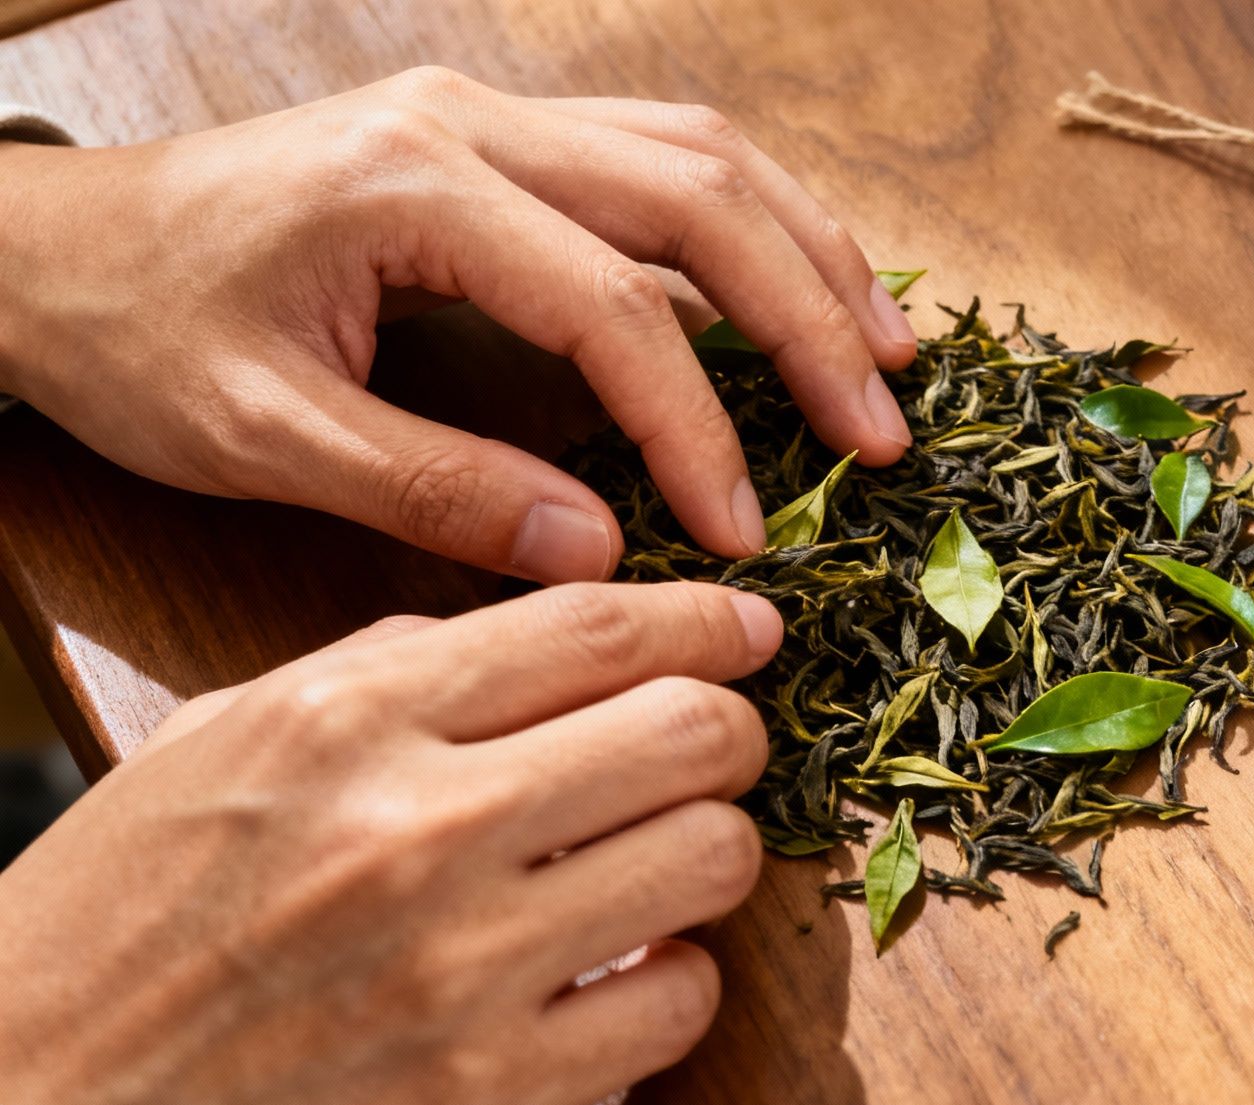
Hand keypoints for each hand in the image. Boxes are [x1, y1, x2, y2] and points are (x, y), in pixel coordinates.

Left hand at [0, 66, 918, 580]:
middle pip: (698, 198)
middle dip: (808, 319)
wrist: (55, 246)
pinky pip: (666, 159)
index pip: (612, 307)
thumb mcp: (263, 434)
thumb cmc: (140, 335)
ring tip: (887, 353)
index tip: (746, 532)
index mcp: (413, 183)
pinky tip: (802, 289)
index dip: (698, 427)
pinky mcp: (501, 139)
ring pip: (704, 156)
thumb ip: (437, 491)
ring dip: (808, 252)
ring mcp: (493, 116)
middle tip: (882, 431)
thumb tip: (601, 555)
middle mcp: (471, 122)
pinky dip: (755, 226)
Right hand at [0, 581, 782, 1104]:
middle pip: (691, 732)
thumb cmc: (120, 918)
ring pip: (711, 858)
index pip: (597, 626)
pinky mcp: (486, 1099)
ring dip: (704, 853)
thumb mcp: (223, 741)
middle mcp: (416, 829)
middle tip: (710, 751)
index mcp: (347, 721)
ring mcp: (460, 971)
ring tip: (651, 865)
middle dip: (728, 730)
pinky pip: (679, 1003)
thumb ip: (386, 671)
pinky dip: (670, 983)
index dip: (706, 618)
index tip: (746, 628)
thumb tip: (533, 645)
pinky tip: (614, 975)